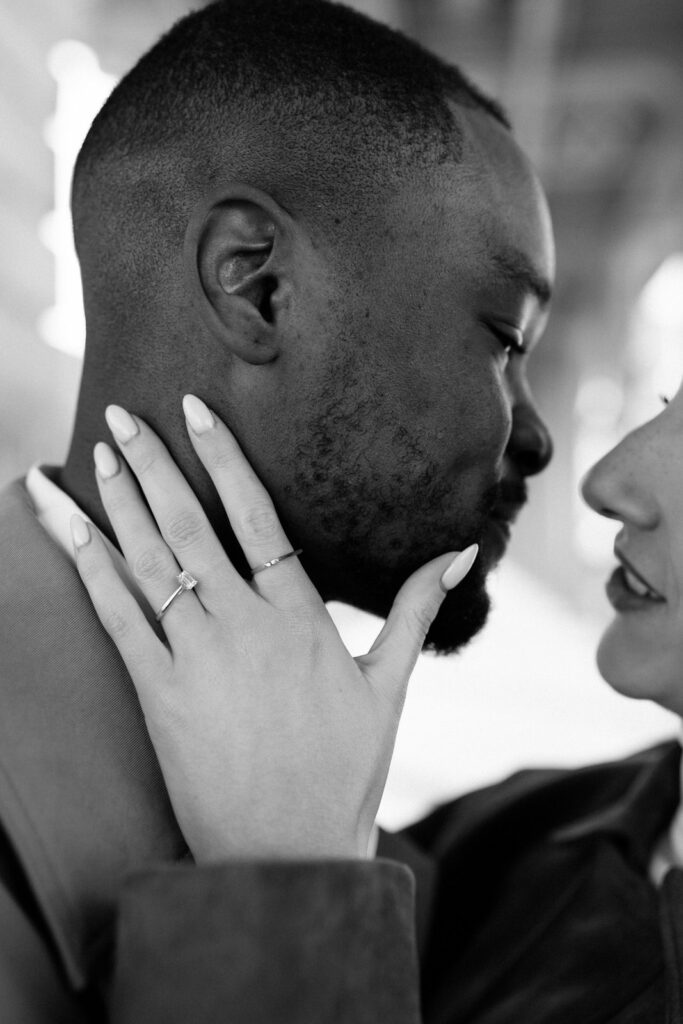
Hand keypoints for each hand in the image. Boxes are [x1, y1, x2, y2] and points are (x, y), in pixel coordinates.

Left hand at [71, 396, 476, 861]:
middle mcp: (245, 626)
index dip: (225, 457)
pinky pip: (118, 619)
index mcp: (300, 618)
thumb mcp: (389, 684)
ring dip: (119, 503)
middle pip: (191, 526)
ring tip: (98, 452)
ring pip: (150, 562)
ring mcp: (197, 659)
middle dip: (154, 463)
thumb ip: (416, 610)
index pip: (257, 516)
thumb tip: (462, 554)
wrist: (289, 852)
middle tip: (123, 413)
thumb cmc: (344, 770)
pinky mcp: (157, 695)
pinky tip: (71, 528)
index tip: (195, 409)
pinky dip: (90, 569)